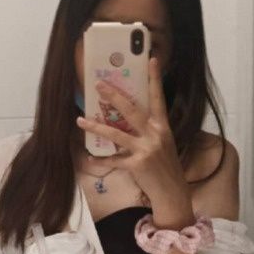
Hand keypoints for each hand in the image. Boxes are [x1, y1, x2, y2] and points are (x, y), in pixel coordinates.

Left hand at [76, 56, 189, 207]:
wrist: (173, 193)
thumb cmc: (166, 167)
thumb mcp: (163, 143)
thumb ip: (149, 130)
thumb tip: (127, 117)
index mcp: (163, 126)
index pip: (158, 97)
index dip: (155, 78)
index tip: (151, 60)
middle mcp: (155, 134)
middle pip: (131, 110)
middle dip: (113, 96)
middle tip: (98, 85)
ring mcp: (146, 149)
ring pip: (116, 134)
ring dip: (95, 127)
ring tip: (80, 120)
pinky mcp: (137, 165)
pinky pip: (113, 160)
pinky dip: (100, 160)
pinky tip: (89, 158)